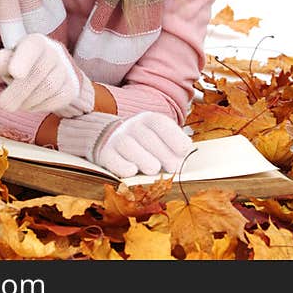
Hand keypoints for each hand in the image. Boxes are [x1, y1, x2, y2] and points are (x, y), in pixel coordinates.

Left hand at [0, 33, 94, 116]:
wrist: (49, 73)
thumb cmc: (22, 66)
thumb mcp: (8, 60)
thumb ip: (2, 61)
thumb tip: (5, 64)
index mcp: (36, 42)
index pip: (32, 47)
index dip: (23, 60)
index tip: (15, 73)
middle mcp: (54, 51)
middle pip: (37, 73)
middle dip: (18, 92)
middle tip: (5, 105)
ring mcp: (66, 69)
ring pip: (48, 88)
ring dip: (28, 101)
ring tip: (19, 103)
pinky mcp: (72, 87)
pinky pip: (57, 99)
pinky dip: (40, 106)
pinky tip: (33, 103)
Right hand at [57, 111, 192, 177]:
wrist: (107, 138)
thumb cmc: (142, 142)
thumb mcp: (158, 136)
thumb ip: (174, 143)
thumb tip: (187, 153)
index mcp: (148, 120)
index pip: (161, 124)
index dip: (174, 137)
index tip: (185, 150)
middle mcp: (132, 126)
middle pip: (147, 137)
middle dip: (162, 153)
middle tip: (173, 167)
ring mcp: (117, 139)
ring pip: (130, 146)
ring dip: (144, 159)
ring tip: (154, 169)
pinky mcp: (105, 153)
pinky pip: (113, 159)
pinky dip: (123, 166)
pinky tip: (132, 171)